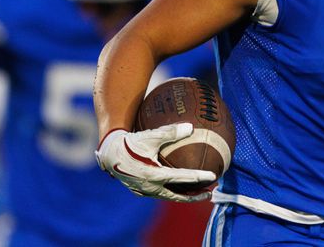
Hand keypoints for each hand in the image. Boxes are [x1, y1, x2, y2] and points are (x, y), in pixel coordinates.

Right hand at [95, 123, 215, 202]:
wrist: (109, 153)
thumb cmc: (130, 143)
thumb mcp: (150, 136)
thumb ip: (170, 132)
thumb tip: (191, 127)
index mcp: (154, 175)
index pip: (182, 178)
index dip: (199, 177)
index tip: (213, 177)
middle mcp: (150, 187)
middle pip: (177, 196)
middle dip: (194, 196)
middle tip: (210, 193)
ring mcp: (144, 191)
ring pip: (168, 196)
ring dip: (183, 195)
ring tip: (198, 193)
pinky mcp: (140, 191)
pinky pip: (160, 193)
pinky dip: (172, 191)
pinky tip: (179, 186)